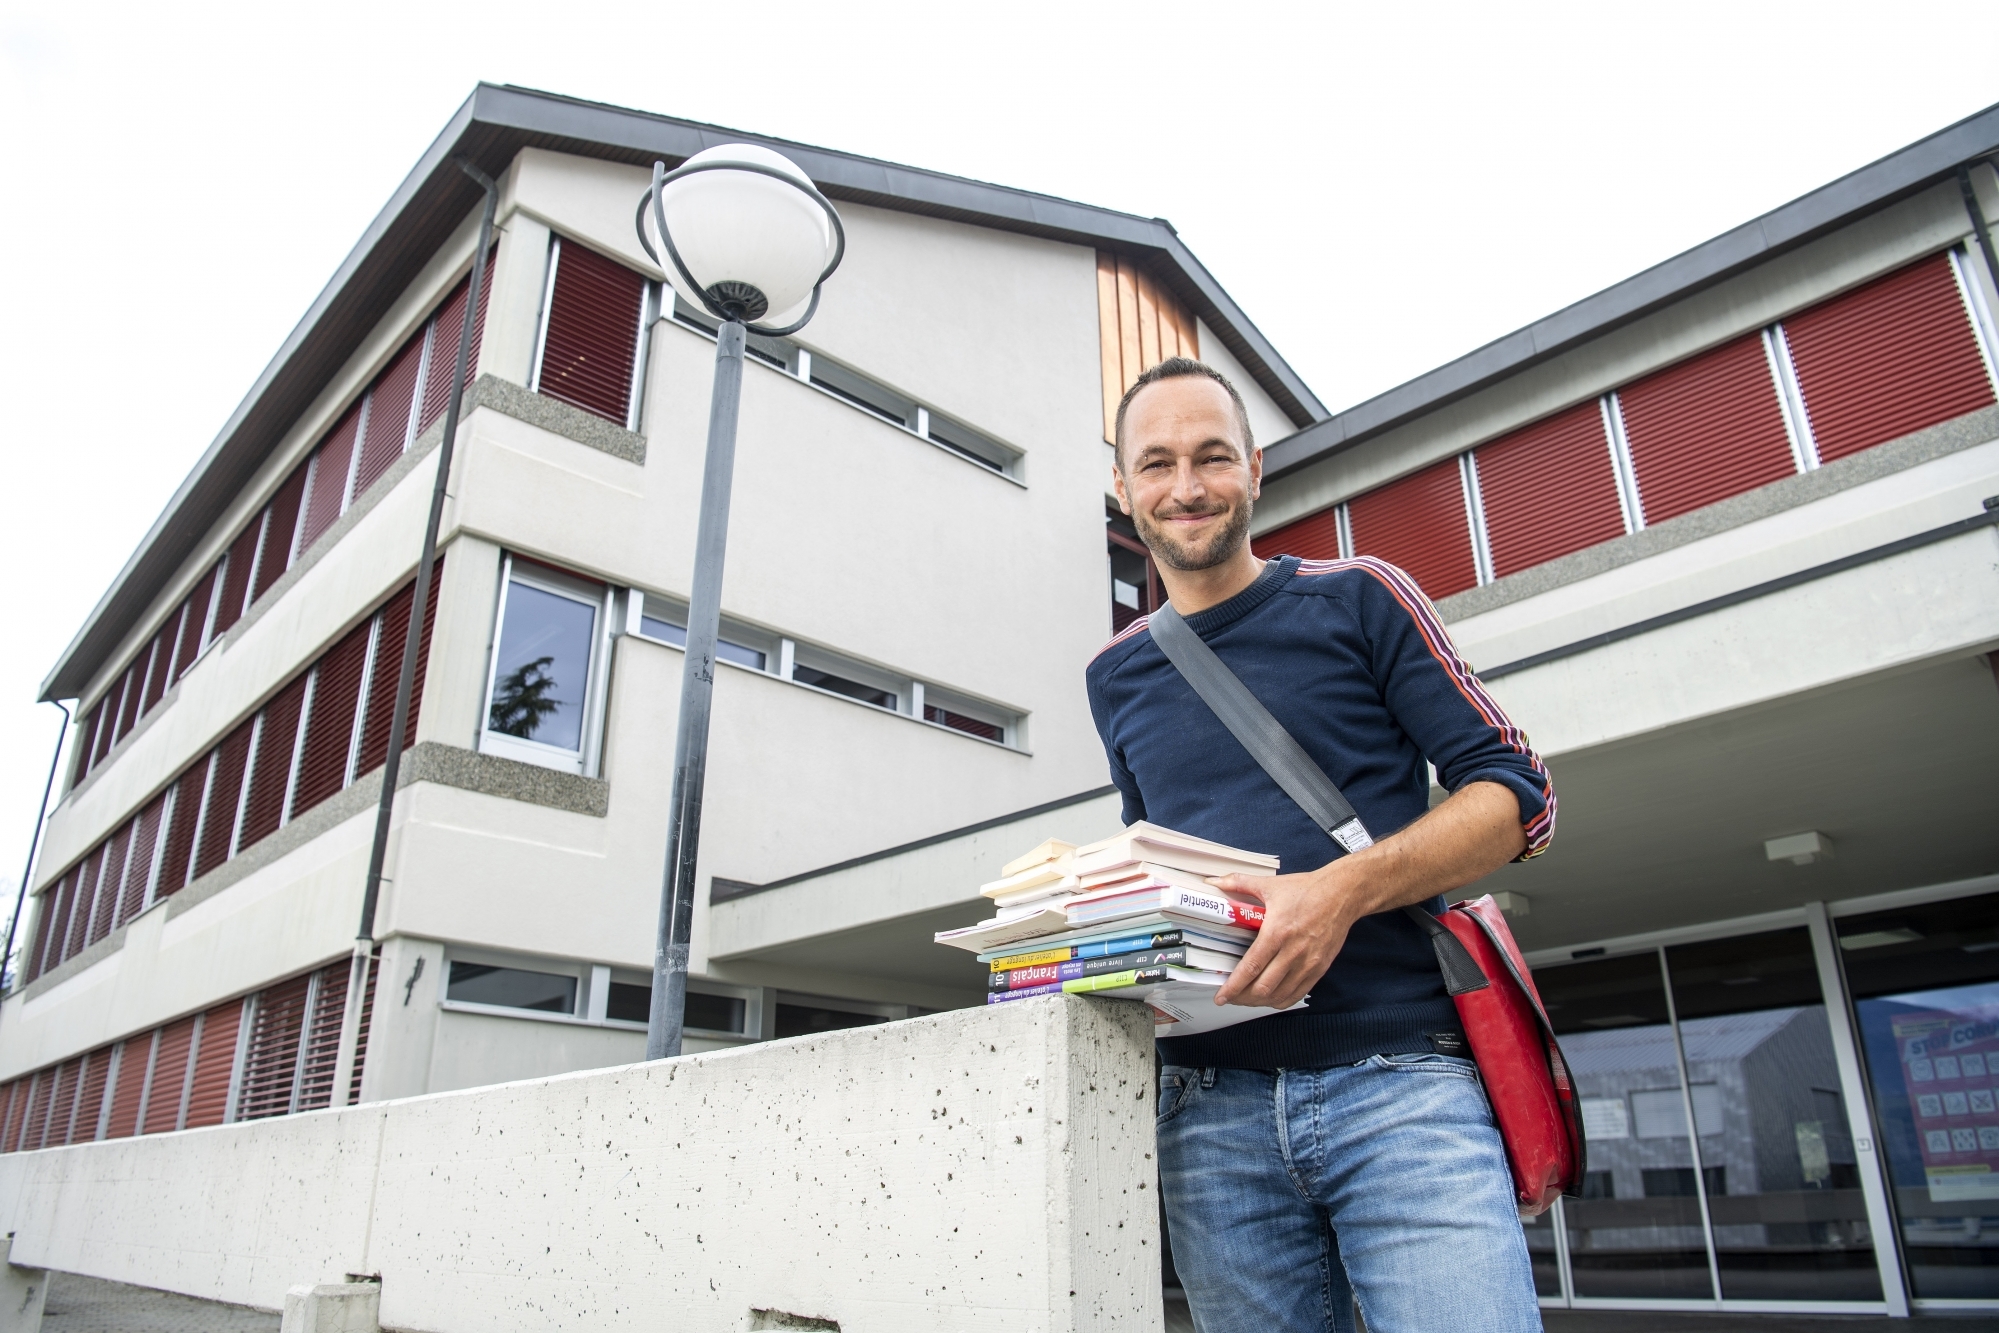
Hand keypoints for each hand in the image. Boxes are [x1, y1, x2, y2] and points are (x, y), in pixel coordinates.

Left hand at [1209, 865, 1354, 1009]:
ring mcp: (1308, 963)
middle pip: (1263, 987)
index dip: (1233, 986)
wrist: (1343, 894)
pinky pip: (1297, 994)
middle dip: (1242, 998)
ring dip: (1259, 1002)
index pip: (1251, 967)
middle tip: (1230, 997)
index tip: (1221, 996)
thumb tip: (1214, 882)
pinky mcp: (1320, 968)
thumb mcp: (1270, 885)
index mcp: (1278, 932)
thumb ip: (1239, 884)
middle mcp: (1293, 951)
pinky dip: (1280, 1000)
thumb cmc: (1308, 890)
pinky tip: (1270, 997)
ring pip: (1279, 995)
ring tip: (1246, 999)